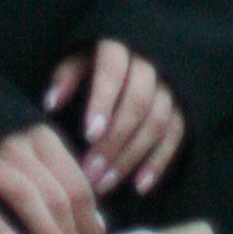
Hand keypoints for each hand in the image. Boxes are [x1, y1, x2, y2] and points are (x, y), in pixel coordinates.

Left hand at [45, 39, 184, 198]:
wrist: (138, 53)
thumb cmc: (97, 60)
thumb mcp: (79, 58)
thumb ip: (66, 76)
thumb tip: (50, 103)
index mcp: (120, 47)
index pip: (113, 71)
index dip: (103, 102)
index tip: (89, 134)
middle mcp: (150, 64)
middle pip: (137, 102)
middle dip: (114, 141)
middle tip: (90, 172)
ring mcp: (170, 86)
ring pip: (156, 122)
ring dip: (131, 157)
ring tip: (104, 184)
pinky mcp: (182, 107)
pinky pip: (175, 135)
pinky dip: (159, 163)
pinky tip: (139, 186)